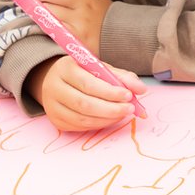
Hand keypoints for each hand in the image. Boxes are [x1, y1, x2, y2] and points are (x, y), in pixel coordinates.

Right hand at [27, 55, 145, 132]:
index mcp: (66, 69)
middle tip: (130, 109)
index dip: (110, 92)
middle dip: (111, 109)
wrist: (57, 79)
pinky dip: (98, 124)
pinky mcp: (56, 120)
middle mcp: (54, 88)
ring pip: (82, 119)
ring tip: (123, 113)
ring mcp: (52, 106)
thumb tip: (142, 89)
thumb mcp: (101, 67)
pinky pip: (79, 127)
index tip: (129, 95)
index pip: (88, 84)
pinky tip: (111, 119)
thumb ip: (122, 77)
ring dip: (107, 119)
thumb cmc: (84, 72)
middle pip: (84, 104)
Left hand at [31, 0, 111, 54]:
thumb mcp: (94, 0)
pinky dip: (46, 26)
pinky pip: (52, 28)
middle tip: (34, 3)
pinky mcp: (76, 36)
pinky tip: (49, 28)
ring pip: (48, 10)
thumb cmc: (104, 19)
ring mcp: (79, 20)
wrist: (124, 37)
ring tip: (42, 17)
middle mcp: (83, 4)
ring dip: (39, 13)